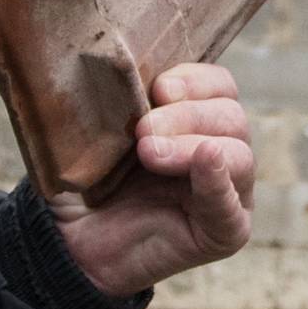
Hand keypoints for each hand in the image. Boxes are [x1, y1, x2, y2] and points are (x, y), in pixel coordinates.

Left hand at [47, 63, 254, 301]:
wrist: (68, 243)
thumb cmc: (83, 182)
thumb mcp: (95, 132)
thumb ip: (117, 101)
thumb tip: (118, 64)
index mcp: (195, 123)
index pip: (220, 87)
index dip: (195, 80)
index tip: (157, 87)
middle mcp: (219, 155)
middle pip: (231, 117)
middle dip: (187, 115)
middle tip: (143, 130)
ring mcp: (227, 195)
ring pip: (238, 154)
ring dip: (193, 143)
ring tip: (148, 151)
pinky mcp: (225, 233)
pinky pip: (232, 207)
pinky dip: (219, 180)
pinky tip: (206, 160)